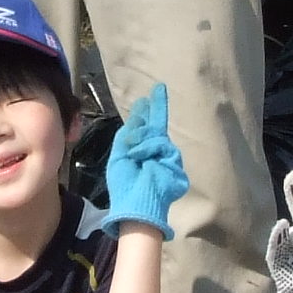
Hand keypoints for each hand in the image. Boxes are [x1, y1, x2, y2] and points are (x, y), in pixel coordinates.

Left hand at [102, 83, 190, 236]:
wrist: (137, 203)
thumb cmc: (125, 185)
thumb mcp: (119, 156)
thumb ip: (126, 137)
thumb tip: (135, 119)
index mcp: (140, 151)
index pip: (144, 128)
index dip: (145, 113)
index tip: (145, 100)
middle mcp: (155, 151)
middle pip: (156, 124)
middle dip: (156, 107)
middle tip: (158, 89)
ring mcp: (165, 155)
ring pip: (155, 133)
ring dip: (141, 140)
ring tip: (135, 155)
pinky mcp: (173, 160)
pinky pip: (160, 143)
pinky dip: (148, 148)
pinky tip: (143, 157)